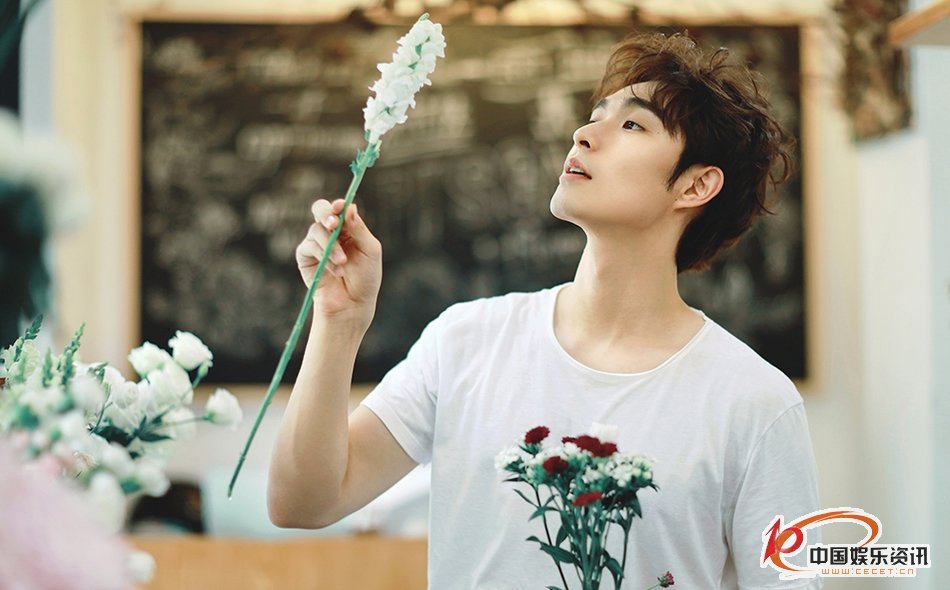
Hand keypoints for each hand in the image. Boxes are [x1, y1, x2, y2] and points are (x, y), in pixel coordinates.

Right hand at [296, 199, 382, 323]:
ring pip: (316, 230)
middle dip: (325, 214)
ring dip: (331, 246)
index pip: (340, 209)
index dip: (338, 205)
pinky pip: (308, 246)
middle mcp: (331, 232)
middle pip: (320, 210)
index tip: (340, 206)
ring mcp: (317, 243)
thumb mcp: (369, 251)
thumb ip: (359, 229)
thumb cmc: (365, 278)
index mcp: (348, 228)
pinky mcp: (305, 257)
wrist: (353, 304)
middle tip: (333, 224)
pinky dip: (323, 257)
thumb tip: (350, 207)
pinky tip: (336, 271)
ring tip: (343, 263)